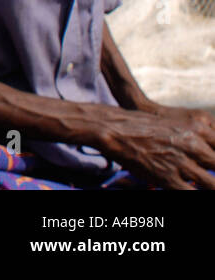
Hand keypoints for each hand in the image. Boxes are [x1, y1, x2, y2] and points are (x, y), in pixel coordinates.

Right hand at [99, 106, 214, 188]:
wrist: (114, 128)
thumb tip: (209, 155)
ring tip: (206, 186)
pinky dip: (194, 193)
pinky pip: (190, 193)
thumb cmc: (144, 127)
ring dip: (210, 186)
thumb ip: (196, 140)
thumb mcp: (176, 127)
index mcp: (198, 129)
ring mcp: (180, 162)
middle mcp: (193, 144)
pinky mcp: (166, 177)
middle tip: (213, 180)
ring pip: (212, 185)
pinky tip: (191, 191)